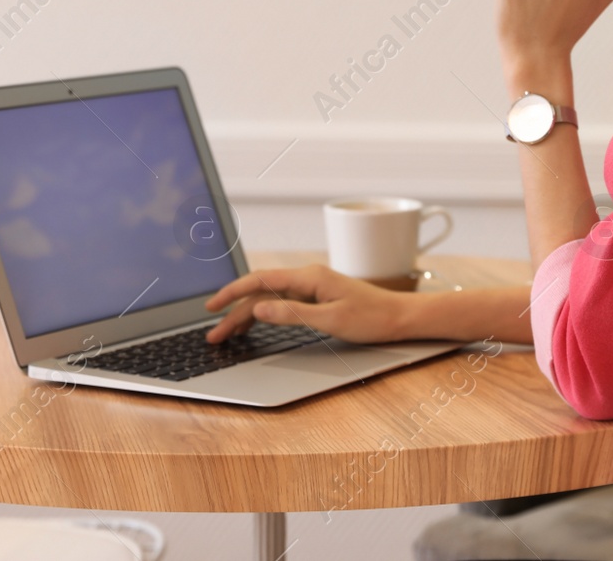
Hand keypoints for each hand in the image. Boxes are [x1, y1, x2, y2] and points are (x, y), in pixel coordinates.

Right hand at [203, 265, 409, 344]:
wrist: (401, 317)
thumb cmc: (372, 318)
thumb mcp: (330, 319)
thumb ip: (292, 313)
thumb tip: (259, 309)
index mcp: (309, 277)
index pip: (261, 281)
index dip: (233, 293)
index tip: (212, 306)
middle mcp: (308, 278)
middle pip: (262, 293)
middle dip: (235, 312)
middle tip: (215, 334)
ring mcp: (312, 288)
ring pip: (270, 299)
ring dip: (247, 314)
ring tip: (227, 333)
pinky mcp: (318, 298)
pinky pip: (283, 303)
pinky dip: (265, 314)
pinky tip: (255, 324)